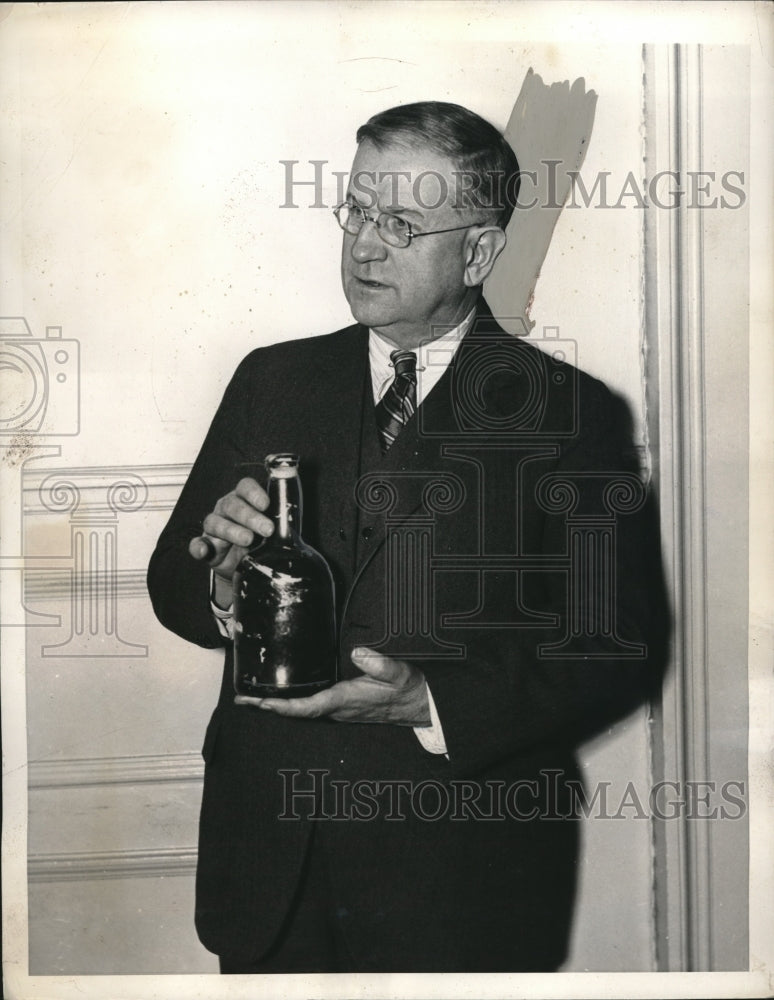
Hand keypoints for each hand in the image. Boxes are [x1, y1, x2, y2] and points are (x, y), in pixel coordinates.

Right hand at [188, 478, 273, 595]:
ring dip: (231, 531)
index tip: (266, 504)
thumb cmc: (261, 541)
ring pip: (215, 522)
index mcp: (244, 499)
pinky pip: (196, 544)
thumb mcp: (274, 530)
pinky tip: (203, 551)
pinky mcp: (205, 545)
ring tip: (248, 540)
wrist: (246, 566)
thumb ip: (281, 521)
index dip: (254, 493)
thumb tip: (293, 520)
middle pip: (233, 505)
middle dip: (250, 516)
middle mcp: (226, 509)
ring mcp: (214, 526)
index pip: (245, 487)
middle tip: (267, 529)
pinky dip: (198, 547)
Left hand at [235, 647, 431, 726]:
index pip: (308, 707)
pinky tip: (285, 694)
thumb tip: (360, 653)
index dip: (283, 707)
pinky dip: (293, 703)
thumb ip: (380, 664)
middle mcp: (338, 709)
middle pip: (297, 712)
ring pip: (303, 711)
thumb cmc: (408, 690)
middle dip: (269, 707)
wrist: (419, 705)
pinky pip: (311, 707)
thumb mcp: (398, 673)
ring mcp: (339, 710)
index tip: (261, 703)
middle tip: (243, 700)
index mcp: (346, 700)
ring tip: (254, 697)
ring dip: (278, 706)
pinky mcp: (342, 706)